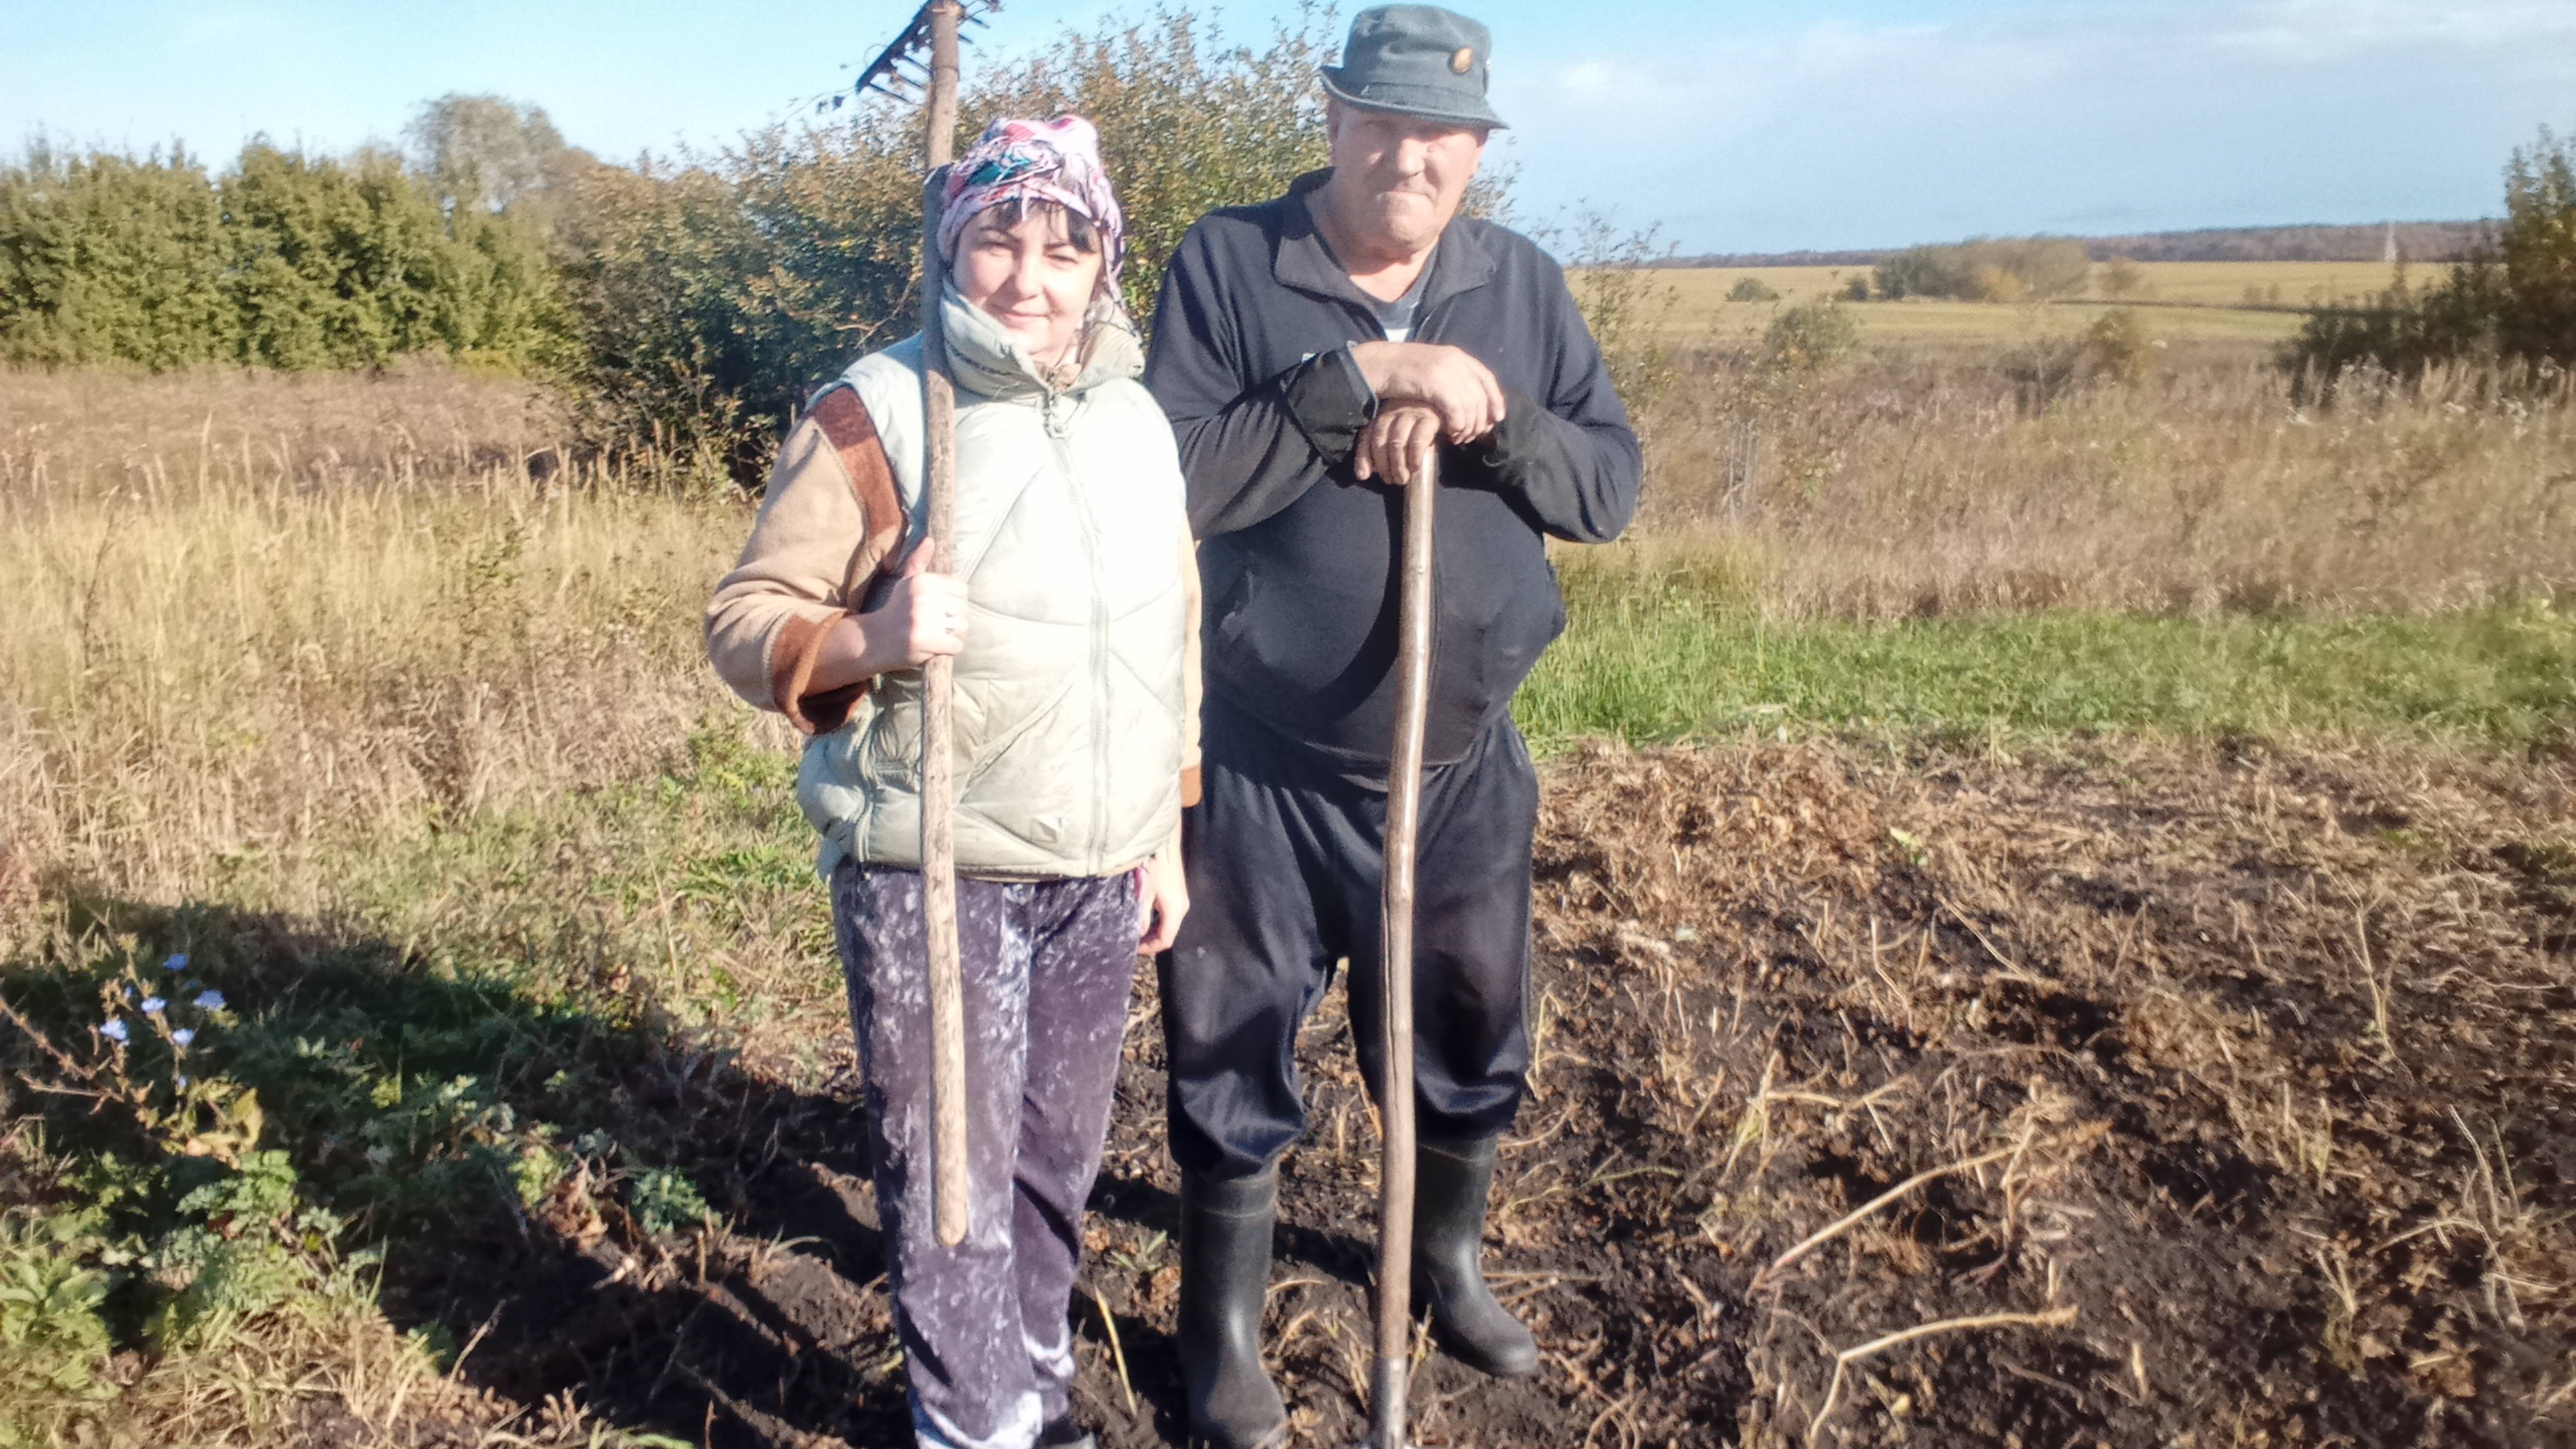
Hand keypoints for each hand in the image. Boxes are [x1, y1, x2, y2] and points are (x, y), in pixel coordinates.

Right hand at [863, 544, 969, 669]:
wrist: (872, 639)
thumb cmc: (895, 610)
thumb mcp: (905, 583)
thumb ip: (919, 562)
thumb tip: (930, 539)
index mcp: (922, 581)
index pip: (962, 589)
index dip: (955, 602)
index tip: (942, 609)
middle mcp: (923, 598)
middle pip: (964, 610)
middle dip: (955, 620)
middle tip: (939, 625)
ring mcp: (923, 620)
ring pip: (962, 627)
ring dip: (954, 635)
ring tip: (938, 635)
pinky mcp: (924, 641)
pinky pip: (955, 645)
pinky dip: (950, 649)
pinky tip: (937, 647)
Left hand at [1136, 834, 1188, 954]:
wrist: (1164, 843)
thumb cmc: (1153, 866)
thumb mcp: (1143, 893)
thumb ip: (1141, 917)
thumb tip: (1138, 934)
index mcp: (1175, 911)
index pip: (1165, 940)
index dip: (1150, 948)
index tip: (1134, 949)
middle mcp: (1182, 908)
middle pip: (1168, 933)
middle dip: (1151, 941)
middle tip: (1132, 943)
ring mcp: (1181, 900)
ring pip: (1168, 924)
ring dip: (1153, 931)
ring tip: (1136, 932)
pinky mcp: (1177, 892)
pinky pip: (1168, 914)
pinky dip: (1157, 920)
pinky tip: (1144, 918)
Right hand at [1349, 341, 1505, 442]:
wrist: (1378, 365)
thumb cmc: (1402, 372)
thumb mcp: (1431, 369)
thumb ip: (1451, 377)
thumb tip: (1468, 400)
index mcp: (1457, 355)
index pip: (1487, 378)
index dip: (1495, 399)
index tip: (1496, 418)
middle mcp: (1455, 361)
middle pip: (1480, 396)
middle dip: (1479, 420)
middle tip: (1471, 436)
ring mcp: (1445, 371)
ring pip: (1471, 406)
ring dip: (1467, 427)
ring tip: (1458, 437)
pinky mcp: (1434, 384)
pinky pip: (1456, 411)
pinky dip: (1457, 426)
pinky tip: (1450, 433)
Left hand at [1351, 405, 1441, 486]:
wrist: (1447, 408)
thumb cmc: (1418, 427)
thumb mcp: (1397, 435)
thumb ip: (1379, 451)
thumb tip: (1363, 475)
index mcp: (1383, 413)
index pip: (1367, 435)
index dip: (1363, 457)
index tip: (1363, 475)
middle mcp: (1394, 410)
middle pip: (1381, 440)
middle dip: (1383, 465)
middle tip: (1390, 480)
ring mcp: (1411, 413)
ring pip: (1397, 441)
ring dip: (1397, 464)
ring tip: (1402, 479)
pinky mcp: (1430, 418)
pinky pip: (1418, 440)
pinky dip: (1414, 457)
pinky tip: (1415, 468)